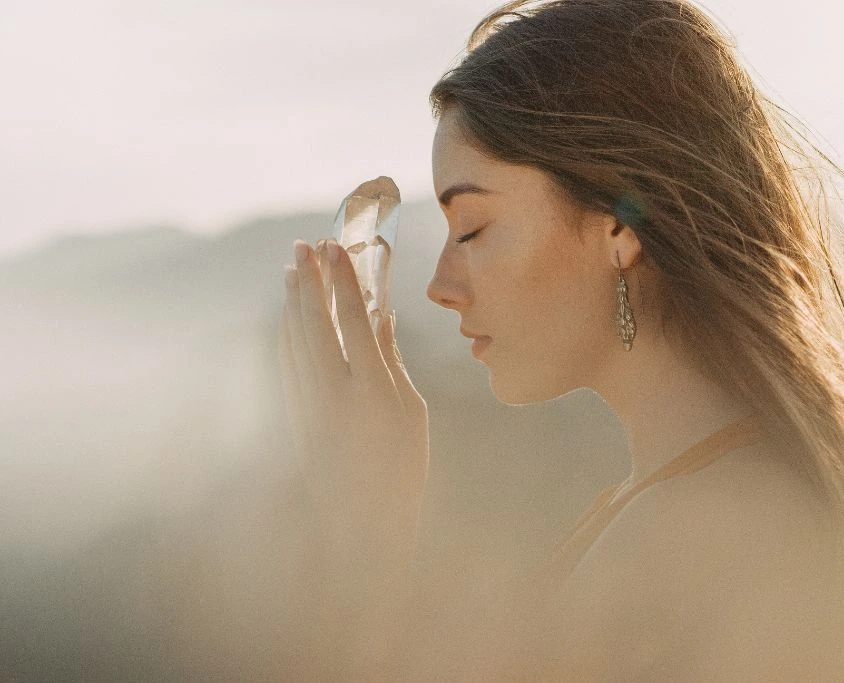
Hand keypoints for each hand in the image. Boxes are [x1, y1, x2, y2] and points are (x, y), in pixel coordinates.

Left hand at [278, 238, 427, 565]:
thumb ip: (391, 360)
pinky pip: (286, 362)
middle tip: (305, 244)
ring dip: (292, 300)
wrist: (361, 523)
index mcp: (371, 391)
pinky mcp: (293, 416)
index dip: (343, 280)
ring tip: (292, 268)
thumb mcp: (410, 411)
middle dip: (309, 279)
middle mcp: (333, 394)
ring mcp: (307, 406)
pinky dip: (285, 331)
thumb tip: (382, 317)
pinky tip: (287, 314)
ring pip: (293, 338)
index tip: (336, 247)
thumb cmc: (401, 466)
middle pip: (314, 322)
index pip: (353, 321)